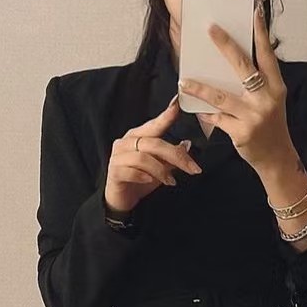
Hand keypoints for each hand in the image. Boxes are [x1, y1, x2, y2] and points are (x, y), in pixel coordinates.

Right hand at [104, 95, 202, 213]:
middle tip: (193, 168)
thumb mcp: (161, 167)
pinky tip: (151, 181)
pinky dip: (143, 176)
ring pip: (143, 158)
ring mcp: (118, 157)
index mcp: (137, 136)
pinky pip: (131, 171)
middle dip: (176, 156)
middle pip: (154, 143)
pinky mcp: (114, 172)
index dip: (166, 116)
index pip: (154, 124)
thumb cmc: (140, 180)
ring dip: (161, 170)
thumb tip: (187, 144)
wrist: (121, 200)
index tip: (178, 106)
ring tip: (171, 181)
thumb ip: (171, 155)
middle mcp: (126, 143)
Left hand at [177, 4, 296, 174]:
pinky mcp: (241, 133)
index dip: (261, 33)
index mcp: (276, 87)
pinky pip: (217, 118)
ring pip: (221, 96)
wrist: (276, 158)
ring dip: (200, 88)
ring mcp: (253, 117)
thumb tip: (230, 62)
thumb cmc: (270, 125)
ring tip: (184, 81)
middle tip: (211, 29)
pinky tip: (197, 110)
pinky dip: (206, 114)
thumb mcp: (270, 101)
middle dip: (225, 45)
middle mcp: (266, 99)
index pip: (267, 55)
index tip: (254, 13)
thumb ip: (257, 83)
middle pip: (242, 67)